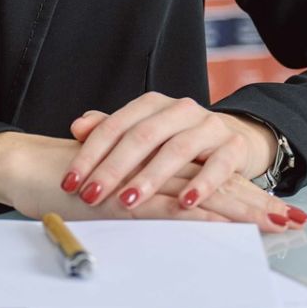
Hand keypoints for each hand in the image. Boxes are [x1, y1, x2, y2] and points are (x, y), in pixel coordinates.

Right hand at [0, 131, 302, 231]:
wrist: (28, 167)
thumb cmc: (66, 180)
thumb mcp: (111, 188)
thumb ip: (137, 193)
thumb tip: (169, 213)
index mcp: (154, 161)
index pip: (208, 176)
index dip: (244, 192)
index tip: (279, 211)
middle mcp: (153, 162)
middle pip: (214, 181)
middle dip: (255, 202)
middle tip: (294, 218)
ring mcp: (139, 175)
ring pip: (199, 192)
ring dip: (239, 209)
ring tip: (275, 223)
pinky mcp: (123, 191)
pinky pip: (165, 204)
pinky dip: (195, 214)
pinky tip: (221, 224)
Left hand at [61, 94, 306, 228]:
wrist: (236, 139)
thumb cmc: (179, 141)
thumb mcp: (145, 134)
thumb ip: (111, 130)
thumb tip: (77, 127)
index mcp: (152, 105)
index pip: (115, 126)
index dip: (91, 153)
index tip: (71, 181)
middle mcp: (179, 110)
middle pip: (142, 137)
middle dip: (113, 168)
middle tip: (92, 196)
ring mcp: (208, 126)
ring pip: (176, 149)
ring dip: (151, 177)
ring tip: (129, 201)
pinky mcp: (234, 146)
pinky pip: (218, 164)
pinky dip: (201, 184)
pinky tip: (184, 202)